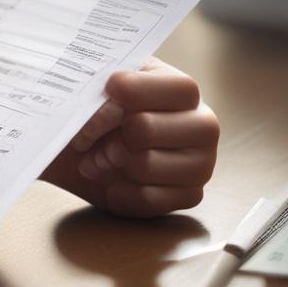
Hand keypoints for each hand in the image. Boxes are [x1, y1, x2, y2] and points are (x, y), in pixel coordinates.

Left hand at [41, 58, 219, 216]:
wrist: (85, 149)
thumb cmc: (97, 111)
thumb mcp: (96, 89)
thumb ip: (103, 93)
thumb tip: (107, 111)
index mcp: (185, 92)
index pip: (179, 89)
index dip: (134, 90)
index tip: (107, 88)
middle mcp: (202, 126)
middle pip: (148, 128)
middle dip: (108, 133)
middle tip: (88, 137)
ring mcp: (201, 163)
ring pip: (144, 165)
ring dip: (109, 163)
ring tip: (99, 158)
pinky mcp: (188, 195)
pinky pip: (147, 198)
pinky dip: (117, 192)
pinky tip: (110, 182)